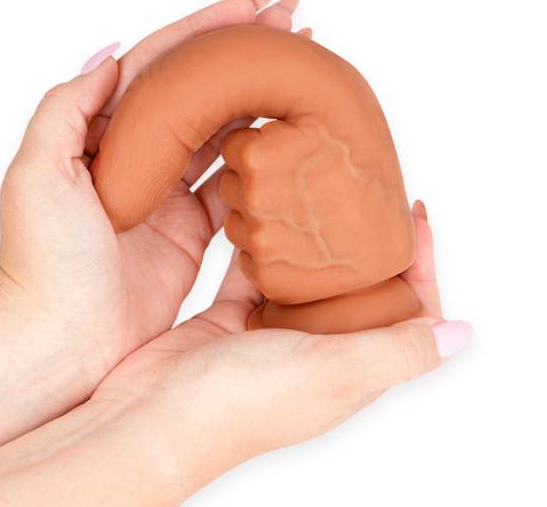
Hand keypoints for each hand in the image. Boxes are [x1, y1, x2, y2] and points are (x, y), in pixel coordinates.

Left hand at [0, 0, 311, 467]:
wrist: (61, 342)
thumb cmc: (44, 266)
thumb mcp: (37, 177)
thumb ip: (66, 111)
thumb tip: (108, 56)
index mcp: (104, 137)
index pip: (163, 68)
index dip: (208, 32)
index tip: (254, 6)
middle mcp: (139, 159)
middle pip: (201, 94)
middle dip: (245, 58)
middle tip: (292, 26)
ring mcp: (168, 195)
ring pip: (222, 136)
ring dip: (258, 104)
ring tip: (299, 76)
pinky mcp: (191, 232)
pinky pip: (231, 190)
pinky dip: (257, 165)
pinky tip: (285, 144)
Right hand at [0, 202, 472, 505]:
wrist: (150, 420)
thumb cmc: (237, 408)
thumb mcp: (330, 374)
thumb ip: (396, 352)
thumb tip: (462, 333)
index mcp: (348, 365)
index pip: (404, 309)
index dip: (418, 263)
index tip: (412, 213)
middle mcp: (316, 350)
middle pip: (355, 288)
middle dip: (365, 243)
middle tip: (362, 193)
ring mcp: (272, 334)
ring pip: (303, 276)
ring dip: (311, 240)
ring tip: (312, 195)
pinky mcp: (232, 320)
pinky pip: (254, 274)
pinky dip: (260, 247)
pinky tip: (260, 215)